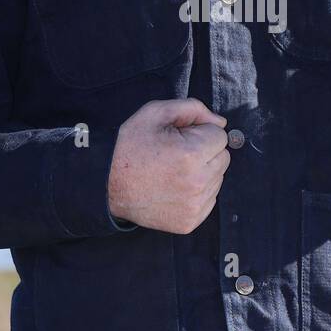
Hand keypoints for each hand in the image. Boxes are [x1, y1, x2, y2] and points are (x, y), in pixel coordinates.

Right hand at [107, 98, 230, 233]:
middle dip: (205, 152)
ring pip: (218, 179)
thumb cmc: (130, 147)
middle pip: (223, 158)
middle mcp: (198, 182)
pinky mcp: (191, 221)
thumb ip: (192, 108)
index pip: (220, 136)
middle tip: (177, 154)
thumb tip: (221, 123)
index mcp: (191, 153)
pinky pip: (210, 200)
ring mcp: (195, 205)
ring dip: (203, 172)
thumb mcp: (154, 113)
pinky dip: (197, 193)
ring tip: (174, 172)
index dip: (200, 133)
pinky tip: (176, 188)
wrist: (107, 186)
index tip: (181, 138)